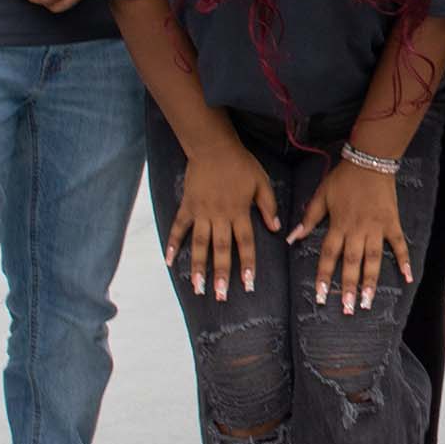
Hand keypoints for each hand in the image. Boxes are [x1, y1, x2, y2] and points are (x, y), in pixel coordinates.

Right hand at [167, 140, 279, 301]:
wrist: (213, 146)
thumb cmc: (241, 164)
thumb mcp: (261, 182)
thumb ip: (268, 206)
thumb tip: (275, 229)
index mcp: (240, 212)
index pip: (245, 243)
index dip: (247, 264)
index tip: (247, 284)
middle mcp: (220, 216)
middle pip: (220, 249)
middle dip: (220, 274)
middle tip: (220, 297)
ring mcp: (201, 212)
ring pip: (199, 244)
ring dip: (198, 267)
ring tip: (197, 288)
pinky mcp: (187, 206)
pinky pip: (179, 227)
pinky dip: (173, 243)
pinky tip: (169, 261)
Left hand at [292, 160, 409, 312]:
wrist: (369, 160)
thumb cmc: (343, 178)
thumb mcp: (321, 195)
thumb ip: (308, 218)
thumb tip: (291, 238)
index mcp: (338, 225)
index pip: (329, 256)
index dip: (324, 277)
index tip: (321, 297)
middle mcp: (357, 230)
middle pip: (352, 263)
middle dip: (349, 288)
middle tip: (348, 309)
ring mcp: (376, 228)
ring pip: (373, 259)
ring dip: (371, 282)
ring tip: (369, 302)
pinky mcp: (392, 223)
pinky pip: (399, 245)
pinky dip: (404, 260)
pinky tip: (408, 277)